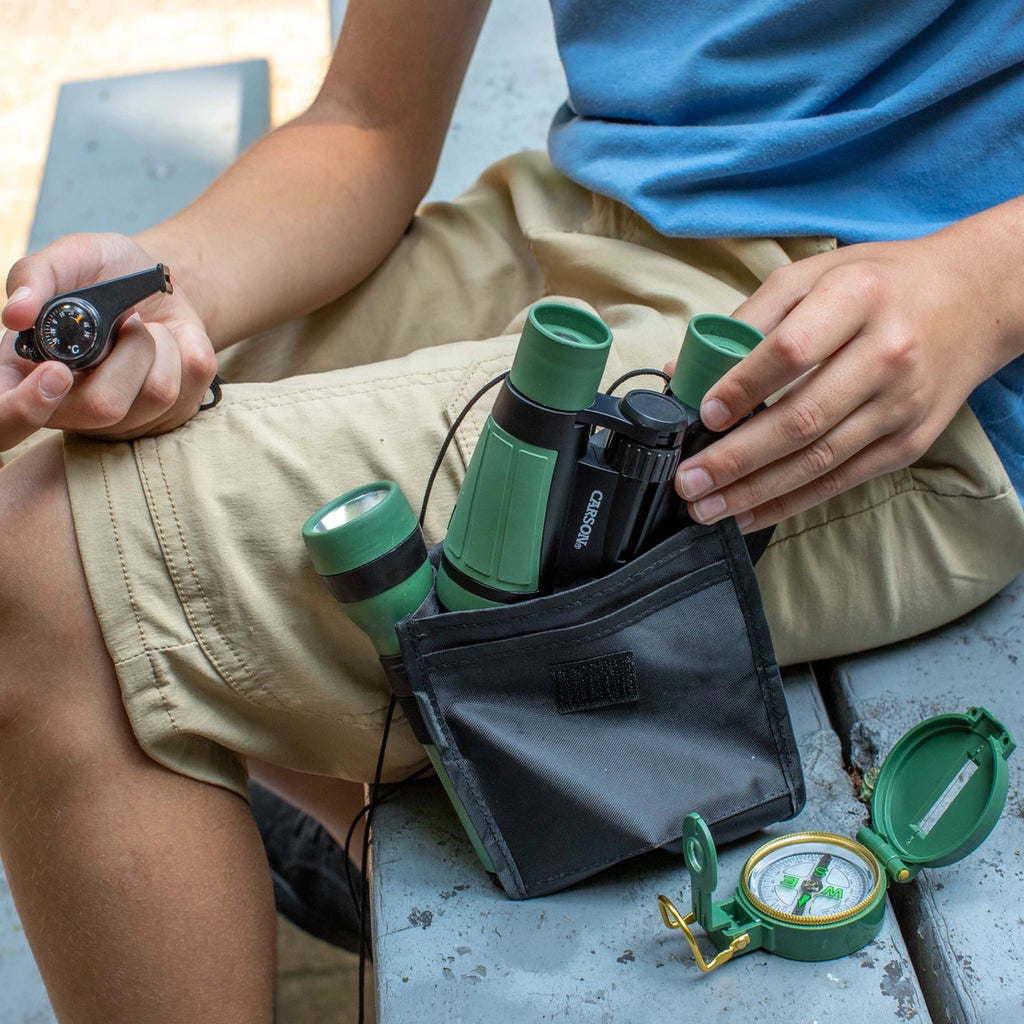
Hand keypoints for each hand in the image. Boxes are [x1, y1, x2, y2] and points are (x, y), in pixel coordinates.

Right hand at [1, 233, 218, 452]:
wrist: (155, 283)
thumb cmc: (98, 274)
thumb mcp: (65, 259)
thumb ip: (34, 276)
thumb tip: (16, 313)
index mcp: (26, 377)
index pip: (7, 425)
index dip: (25, 410)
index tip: (58, 372)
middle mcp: (72, 408)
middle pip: (104, 408)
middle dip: (129, 349)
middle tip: (126, 319)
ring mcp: (126, 420)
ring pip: (159, 393)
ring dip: (157, 342)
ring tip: (141, 327)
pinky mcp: (173, 413)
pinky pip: (192, 381)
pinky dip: (186, 343)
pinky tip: (168, 340)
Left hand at [673, 218, 1023, 531]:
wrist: (974, 301)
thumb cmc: (879, 284)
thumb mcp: (813, 275)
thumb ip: (748, 320)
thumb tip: (683, 371)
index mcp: (857, 298)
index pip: (790, 350)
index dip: (742, 388)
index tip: (704, 415)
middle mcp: (887, 353)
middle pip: (801, 418)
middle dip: (736, 458)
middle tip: (688, 481)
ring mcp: (901, 404)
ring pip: (818, 460)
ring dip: (754, 491)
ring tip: (706, 508)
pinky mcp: (909, 442)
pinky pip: (841, 481)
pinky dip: (790, 503)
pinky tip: (749, 514)